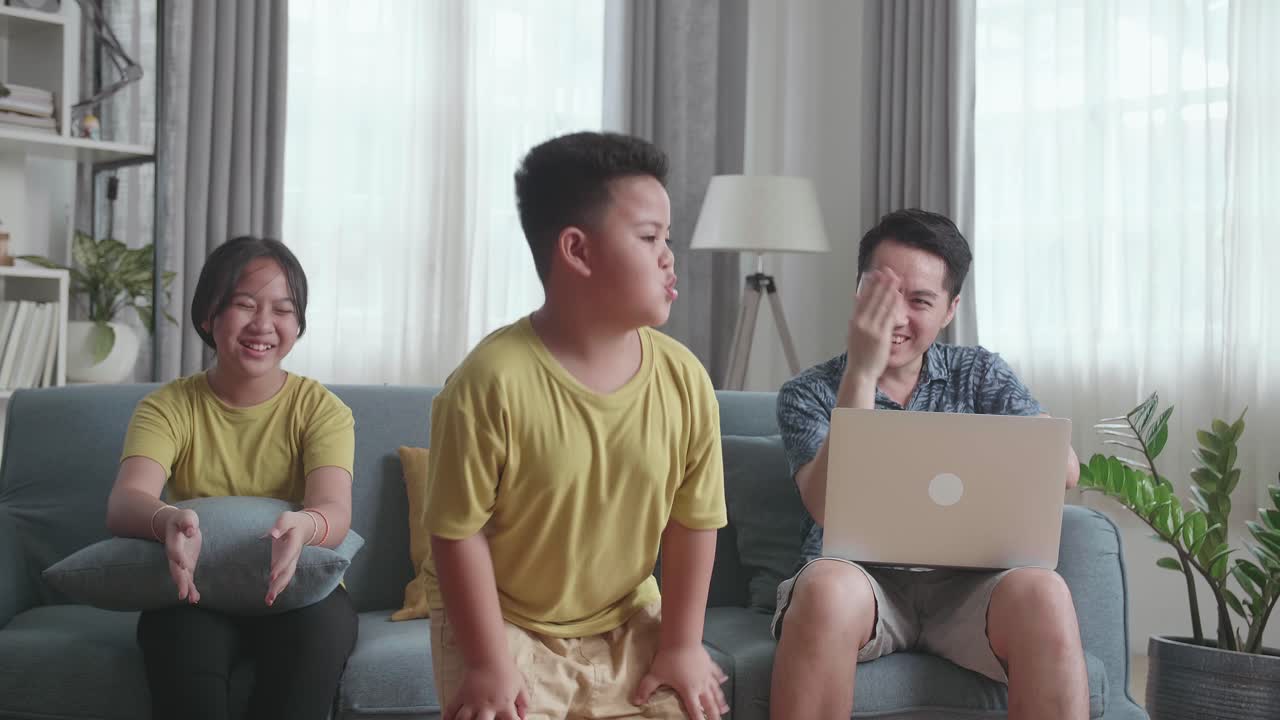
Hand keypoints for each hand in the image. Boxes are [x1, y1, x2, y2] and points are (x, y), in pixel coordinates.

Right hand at [162, 507, 201, 603]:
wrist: (176, 526)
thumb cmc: (182, 520)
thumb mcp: (186, 516)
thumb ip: (187, 522)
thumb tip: (191, 530)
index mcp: (173, 541)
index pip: (174, 550)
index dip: (178, 556)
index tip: (182, 564)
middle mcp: (174, 555)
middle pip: (175, 569)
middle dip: (179, 581)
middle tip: (182, 594)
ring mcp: (180, 562)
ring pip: (181, 577)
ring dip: (186, 588)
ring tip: (191, 599)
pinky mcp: (186, 567)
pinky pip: (188, 579)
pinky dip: (191, 588)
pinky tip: (195, 599)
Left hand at [265, 511, 310, 606]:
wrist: (304, 528)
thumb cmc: (292, 522)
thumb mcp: (287, 518)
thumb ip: (281, 525)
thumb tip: (272, 534)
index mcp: (294, 543)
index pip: (288, 555)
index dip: (281, 565)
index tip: (272, 576)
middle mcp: (294, 556)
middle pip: (288, 572)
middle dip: (280, 584)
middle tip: (270, 596)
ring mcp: (290, 562)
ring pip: (286, 577)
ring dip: (277, 589)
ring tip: (268, 601)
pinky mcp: (285, 565)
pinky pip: (282, 578)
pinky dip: (277, 588)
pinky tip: (269, 598)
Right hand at [445, 660, 528, 719]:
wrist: (488, 657)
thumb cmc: (506, 672)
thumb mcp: (520, 686)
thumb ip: (524, 702)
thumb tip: (524, 716)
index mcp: (504, 704)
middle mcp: (486, 706)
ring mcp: (471, 702)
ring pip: (463, 719)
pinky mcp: (461, 695)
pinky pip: (451, 709)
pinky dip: (448, 716)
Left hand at [632, 645, 728, 719]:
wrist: (682, 640)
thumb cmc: (669, 659)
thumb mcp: (654, 675)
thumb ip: (645, 689)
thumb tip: (636, 701)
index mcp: (689, 691)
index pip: (695, 710)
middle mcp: (700, 685)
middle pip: (709, 703)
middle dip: (714, 714)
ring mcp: (706, 674)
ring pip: (715, 690)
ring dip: (720, 700)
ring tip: (725, 708)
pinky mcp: (709, 663)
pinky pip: (716, 672)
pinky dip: (720, 677)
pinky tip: (724, 679)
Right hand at [845, 268, 901, 384]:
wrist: (860, 372)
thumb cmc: (859, 355)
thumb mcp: (854, 333)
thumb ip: (857, 315)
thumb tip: (857, 299)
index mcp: (855, 321)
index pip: (863, 298)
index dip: (870, 285)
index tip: (875, 274)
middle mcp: (861, 323)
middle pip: (872, 298)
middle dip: (880, 283)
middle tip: (887, 270)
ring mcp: (871, 329)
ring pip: (881, 305)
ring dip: (888, 289)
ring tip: (895, 278)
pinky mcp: (881, 336)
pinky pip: (888, 316)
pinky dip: (893, 304)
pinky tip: (897, 296)